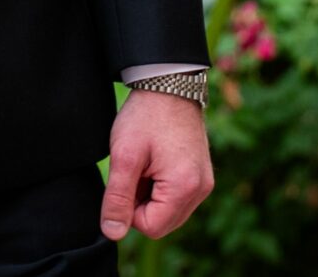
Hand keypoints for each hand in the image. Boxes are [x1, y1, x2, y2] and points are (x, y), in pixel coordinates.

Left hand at [101, 87, 212, 242]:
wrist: (169, 84)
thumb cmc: (145, 116)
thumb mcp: (124, 156)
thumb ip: (117, 198)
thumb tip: (113, 233)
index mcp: (185, 187)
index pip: (150, 228)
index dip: (129, 209)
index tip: (128, 177)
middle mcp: (201, 190)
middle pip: (162, 223)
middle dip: (141, 203)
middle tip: (137, 169)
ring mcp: (205, 183)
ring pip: (169, 213)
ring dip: (151, 196)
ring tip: (147, 164)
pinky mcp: (203, 176)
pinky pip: (178, 199)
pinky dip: (162, 188)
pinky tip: (156, 163)